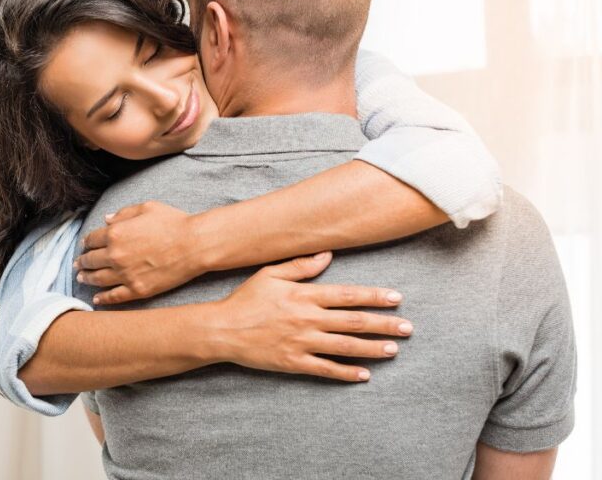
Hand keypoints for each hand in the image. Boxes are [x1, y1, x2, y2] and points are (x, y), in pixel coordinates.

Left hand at [76, 201, 203, 304]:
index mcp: (115, 233)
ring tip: (81, 278)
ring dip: (87, 278)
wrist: (194, 245)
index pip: (92, 239)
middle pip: (91, 260)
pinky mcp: (137, 290)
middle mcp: (115, 255)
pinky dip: (103, 298)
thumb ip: (123, 213)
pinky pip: (114, 296)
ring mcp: (125, 274)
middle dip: (82, 261)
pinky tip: (96, 298)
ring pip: (98, 279)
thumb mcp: (147, 208)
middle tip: (78, 264)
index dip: (86, 242)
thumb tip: (106, 220)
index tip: (84, 245)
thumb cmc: (173, 222)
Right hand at [206, 251, 413, 381]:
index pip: (348, 295)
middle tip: (408, 328)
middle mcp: (307, 319)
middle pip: (354, 322)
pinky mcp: (294, 362)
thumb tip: (327, 255)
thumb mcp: (269, 274)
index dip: (374, 296)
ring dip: (372, 348)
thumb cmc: (245, 299)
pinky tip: (365, 374)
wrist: (222, 329)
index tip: (396, 298)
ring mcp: (302, 342)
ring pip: (345, 346)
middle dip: (384, 324)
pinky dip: (346, 372)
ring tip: (394, 350)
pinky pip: (325, 369)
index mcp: (304, 295)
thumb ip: (300, 266)